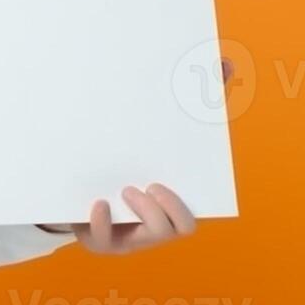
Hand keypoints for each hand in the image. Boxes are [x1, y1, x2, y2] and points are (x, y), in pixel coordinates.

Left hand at [35, 56, 233, 249]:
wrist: (81, 186)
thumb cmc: (131, 155)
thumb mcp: (152, 131)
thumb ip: (192, 99)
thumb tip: (223, 64)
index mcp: (172, 202)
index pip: (194, 209)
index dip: (185, 200)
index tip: (165, 180)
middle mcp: (156, 222)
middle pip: (179, 229)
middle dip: (169, 210)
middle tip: (152, 185)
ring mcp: (130, 233)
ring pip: (147, 237)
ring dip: (142, 213)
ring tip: (127, 189)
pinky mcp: (102, 239)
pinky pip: (104, 241)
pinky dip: (102, 223)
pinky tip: (97, 203)